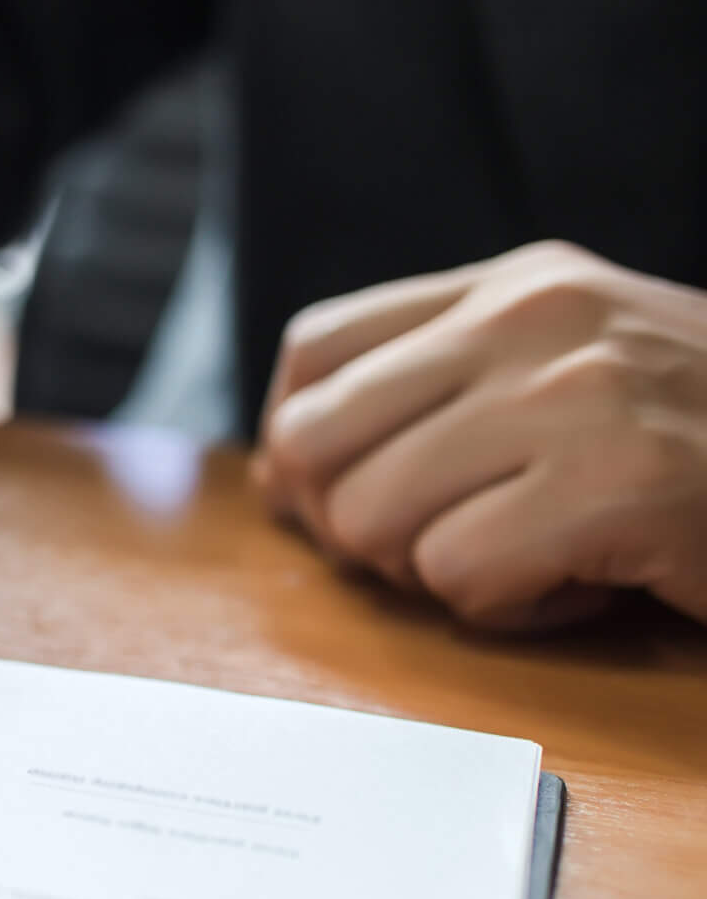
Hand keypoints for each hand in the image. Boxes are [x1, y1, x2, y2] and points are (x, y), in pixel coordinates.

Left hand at [254, 242, 706, 627]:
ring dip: (444, 575)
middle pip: (315, 445)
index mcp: (518, 285)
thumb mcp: (572, 379)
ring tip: (545, 556)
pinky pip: (458, 579)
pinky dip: (513, 612)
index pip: (313, 354)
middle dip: (358, 527)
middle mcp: (536, 319)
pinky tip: (591, 585)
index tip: (352, 500)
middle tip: (452, 548)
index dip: (302, 449)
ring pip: (374, 522)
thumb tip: (281, 471)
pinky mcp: (618, 484)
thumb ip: (437, 398)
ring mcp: (578, 395)